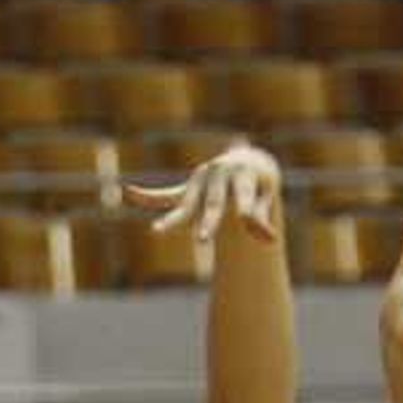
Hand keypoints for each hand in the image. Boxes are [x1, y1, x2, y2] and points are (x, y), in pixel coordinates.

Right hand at [127, 139, 280, 246]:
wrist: (248, 162)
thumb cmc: (260, 184)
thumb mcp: (266, 196)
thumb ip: (263, 217)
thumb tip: (272, 241)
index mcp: (242, 173)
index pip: (245, 195)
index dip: (247, 208)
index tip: (247, 220)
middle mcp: (218, 174)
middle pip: (213, 203)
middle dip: (208, 222)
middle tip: (203, 240)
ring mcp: (200, 182)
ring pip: (185, 205)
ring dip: (172, 220)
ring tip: (156, 232)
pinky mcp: (188, 188)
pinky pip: (165, 195)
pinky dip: (148, 196)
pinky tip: (130, 192)